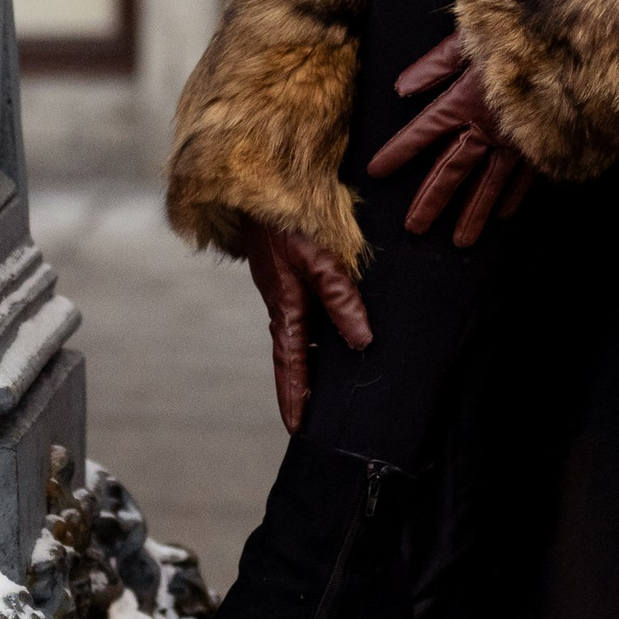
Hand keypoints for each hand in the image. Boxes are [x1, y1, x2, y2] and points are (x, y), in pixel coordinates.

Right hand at [239, 223, 370, 436]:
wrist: (257, 190)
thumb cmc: (286, 222)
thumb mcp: (317, 258)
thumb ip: (340, 297)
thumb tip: (361, 340)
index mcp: (285, 309)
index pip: (291, 364)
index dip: (295, 395)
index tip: (295, 428)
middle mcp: (281, 306)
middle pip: (291, 357)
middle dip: (298, 388)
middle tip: (308, 420)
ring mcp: (282, 292)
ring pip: (297, 338)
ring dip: (307, 363)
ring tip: (324, 389)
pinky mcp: (287, 278)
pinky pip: (300, 317)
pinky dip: (313, 335)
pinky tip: (330, 337)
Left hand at [364, 36, 537, 248]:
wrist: (574, 47)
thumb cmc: (520, 35)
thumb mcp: (471, 40)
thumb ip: (436, 65)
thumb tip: (402, 88)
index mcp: (465, 100)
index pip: (424, 131)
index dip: (399, 151)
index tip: (376, 172)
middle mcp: (488, 127)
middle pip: (453, 169)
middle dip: (432, 198)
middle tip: (415, 227)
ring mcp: (517, 140)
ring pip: (490, 184)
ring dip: (474, 213)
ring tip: (460, 242)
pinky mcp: (542, 143)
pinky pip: (525, 176)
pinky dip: (513, 195)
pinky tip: (503, 215)